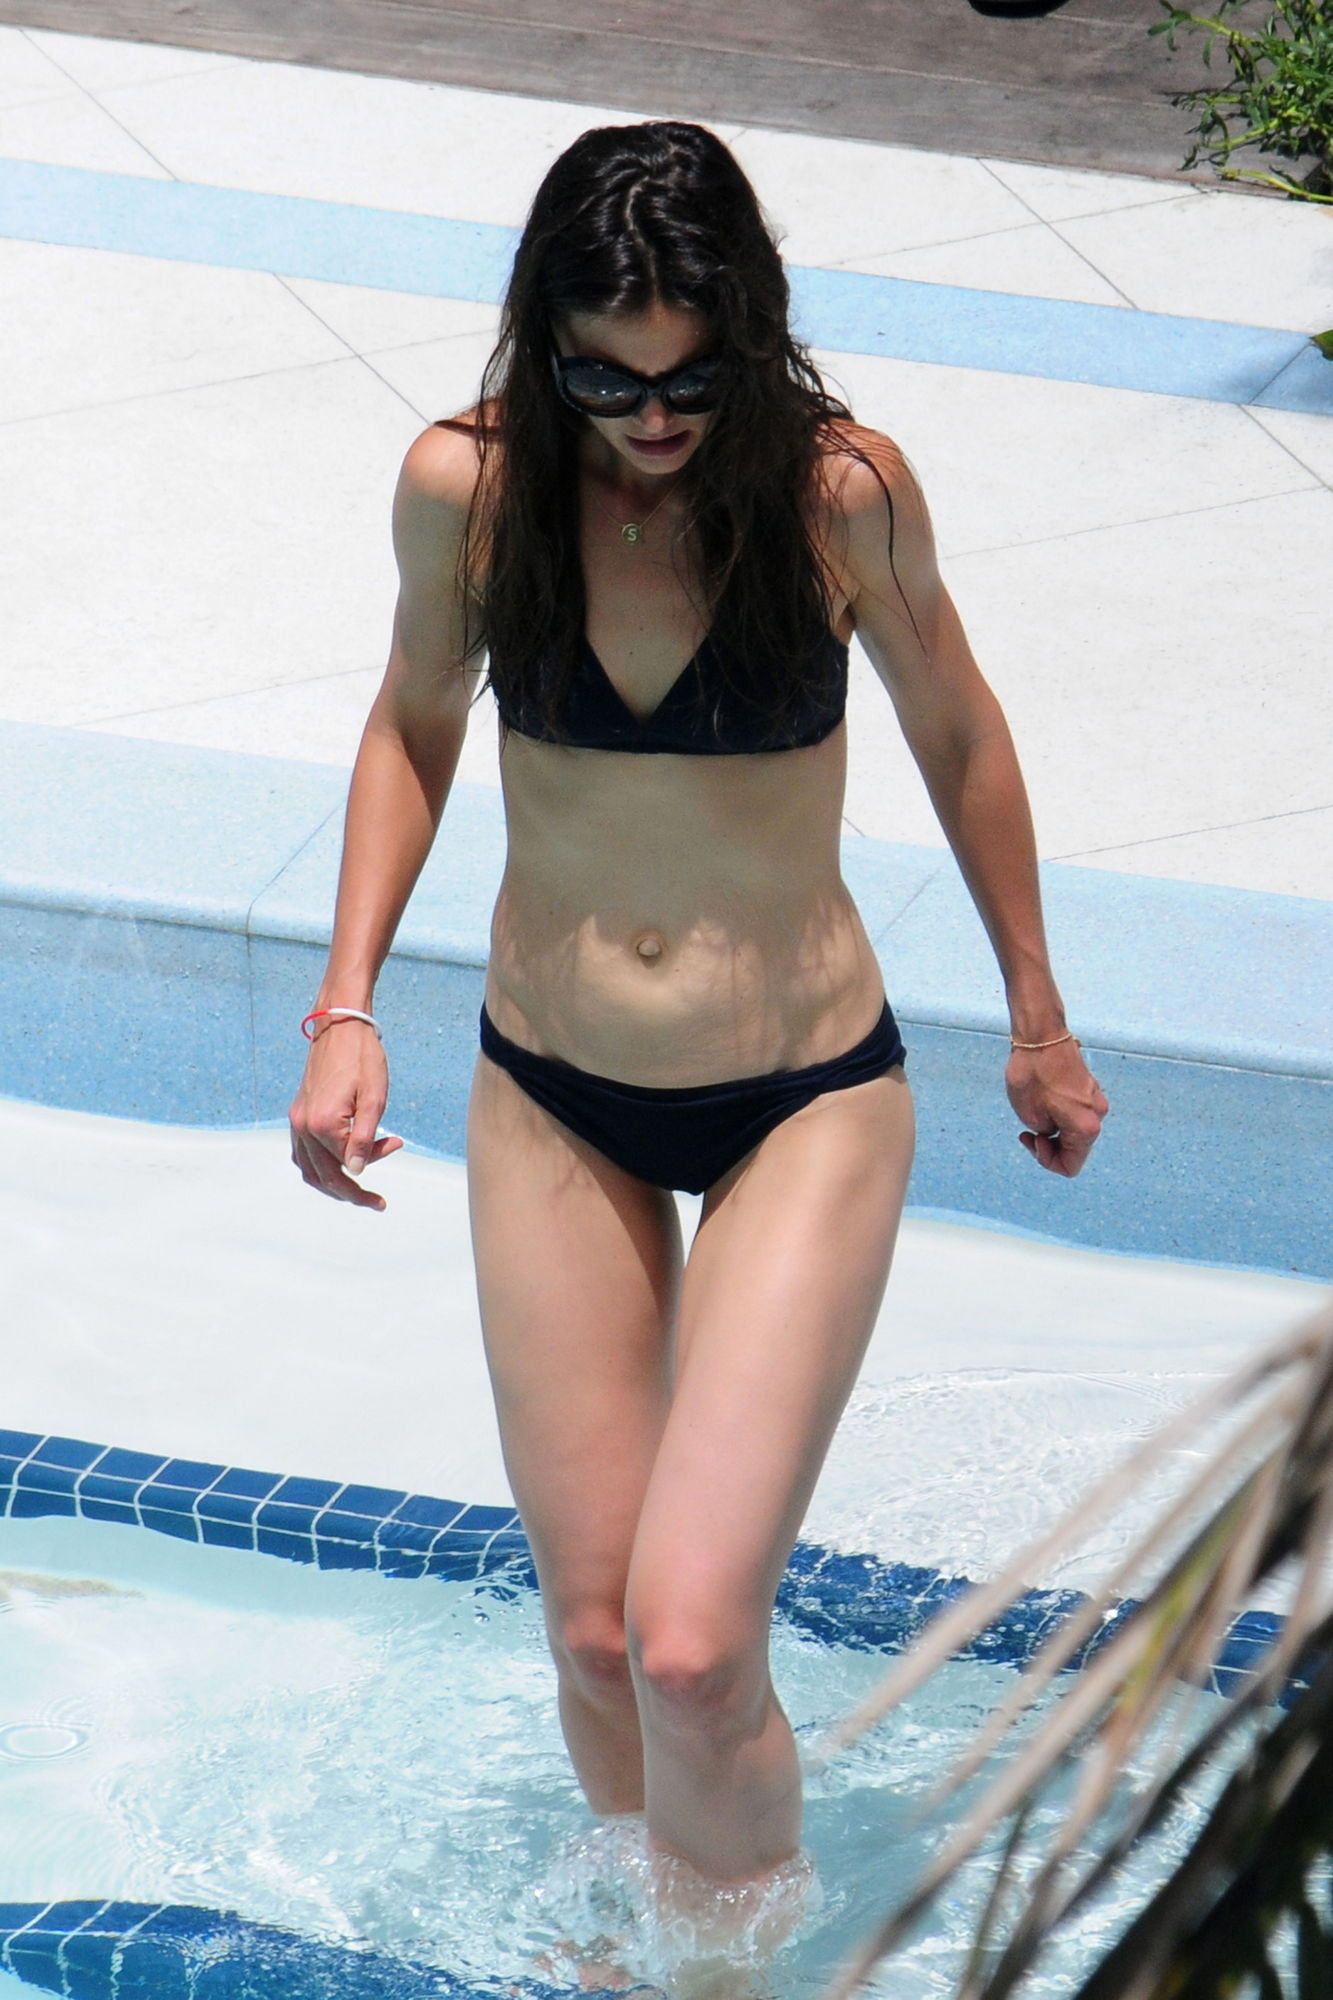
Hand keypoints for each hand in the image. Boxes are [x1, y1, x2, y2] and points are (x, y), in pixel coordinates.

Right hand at [288, 1021, 404, 1210]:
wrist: (340, 1024)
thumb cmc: (362, 1057)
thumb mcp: (374, 1098)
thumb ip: (365, 1139)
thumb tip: (356, 1173)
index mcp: (323, 1124)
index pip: (349, 1162)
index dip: (376, 1159)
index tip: (397, 1143)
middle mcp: (303, 1126)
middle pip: (325, 1177)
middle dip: (353, 1193)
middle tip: (377, 1203)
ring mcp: (297, 1120)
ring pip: (309, 1170)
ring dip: (333, 1185)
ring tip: (357, 1192)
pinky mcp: (298, 1113)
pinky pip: (302, 1154)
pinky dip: (318, 1168)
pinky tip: (336, 1168)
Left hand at [1007, 1036, 1107, 1178]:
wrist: (1040, 1035)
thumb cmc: (1033, 1075)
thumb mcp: (1031, 1117)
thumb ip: (1047, 1136)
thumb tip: (1054, 1132)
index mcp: (1086, 1128)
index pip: (1071, 1165)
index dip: (1048, 1161)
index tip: (1033, 1141)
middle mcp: (1097, 1115)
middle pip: (1074, 1148)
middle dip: (1050, 1145)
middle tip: (1027, 1132)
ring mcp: (1095, 1099)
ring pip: (1074, 1129)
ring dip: (1053, 1129)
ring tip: (1032, 1113)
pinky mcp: (1088, 1086)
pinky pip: (1074, 1112)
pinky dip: (1058, 1114)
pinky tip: (1040, 1101)